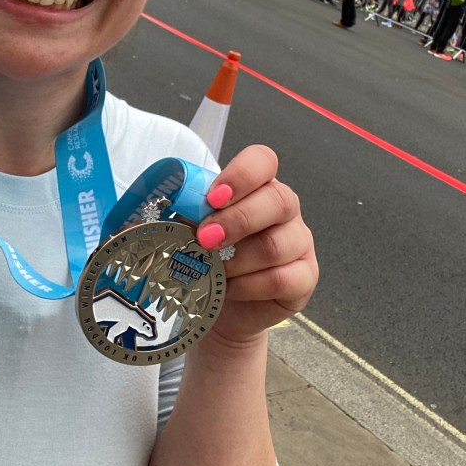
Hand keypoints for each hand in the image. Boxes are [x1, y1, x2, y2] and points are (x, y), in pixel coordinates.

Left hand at [197, 146, 317, 344]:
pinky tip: (230, 288)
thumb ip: (182, 212)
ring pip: (276, 245)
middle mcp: (284, 209)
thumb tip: (161, 206)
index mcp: (257, 186)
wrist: (220, 304)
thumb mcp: (190, 228)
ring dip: (237, 260)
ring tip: (213, 269)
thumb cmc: (207, 258)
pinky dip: (249, 286)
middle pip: (278, 200)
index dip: (241, 175)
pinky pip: (282, 279)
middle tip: (205, 238)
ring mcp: (299, 242)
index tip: (213, 197)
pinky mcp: (304, 278)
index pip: (263, 161)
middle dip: (237, 220)